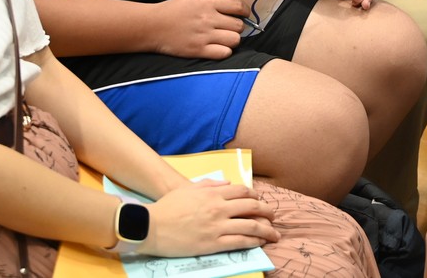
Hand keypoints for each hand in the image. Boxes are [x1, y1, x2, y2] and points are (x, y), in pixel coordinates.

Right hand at [143, 180, 278, 256]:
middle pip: (252, 207)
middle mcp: (219, 208)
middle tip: (274, 216)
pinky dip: (254, 242)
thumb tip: (227, 183)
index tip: (261, 200)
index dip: (256, 196)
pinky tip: (261, 243)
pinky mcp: (213, 243)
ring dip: (266, 230)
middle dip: (267, 212)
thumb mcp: (188, 189)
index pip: (242, 191)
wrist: (151, 226)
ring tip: (274, 234)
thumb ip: (209, 184)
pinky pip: (240, 242)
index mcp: (213, 193)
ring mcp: (217, 226)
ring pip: (250, 226)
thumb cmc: (168, 206)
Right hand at [151, 0, 247, 58]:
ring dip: (232, 39)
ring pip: (235, 40)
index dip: (245, 11)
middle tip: (231, 27)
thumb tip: (235, 4)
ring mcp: (203, 36)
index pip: (238, 6)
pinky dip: (224, 51)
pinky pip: (224, 53)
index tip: (243, 14)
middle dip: (238, 26)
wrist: (152, 26)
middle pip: (239, 25)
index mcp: (207, 2)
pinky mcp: (198, 50)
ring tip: (224, 38)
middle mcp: (208, 18)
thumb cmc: (174, 10)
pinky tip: (218, 47)